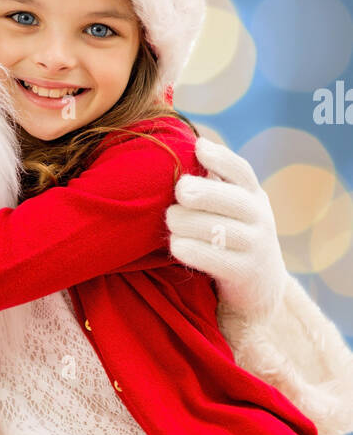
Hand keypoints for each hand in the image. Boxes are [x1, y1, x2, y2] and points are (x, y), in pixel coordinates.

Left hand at [165, 136, 286, 320]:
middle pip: (230, 199)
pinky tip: (176, 244)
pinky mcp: (245, 272)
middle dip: (201, 193)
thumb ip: (214, 183)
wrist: (261, 287)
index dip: (221, 157)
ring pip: (218, 229)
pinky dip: (191, 249)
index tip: (198, 147)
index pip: (241, 171)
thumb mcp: (233, 207)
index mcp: (254, 195)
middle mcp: (260, 217)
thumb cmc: (233, 237)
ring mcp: (255, 246)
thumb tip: (189, 147)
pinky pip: (214, 258)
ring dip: (188, 223)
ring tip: (172, 222)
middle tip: (179, 192)